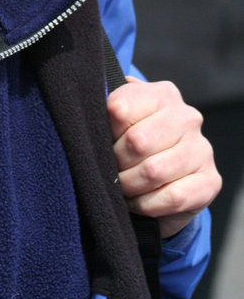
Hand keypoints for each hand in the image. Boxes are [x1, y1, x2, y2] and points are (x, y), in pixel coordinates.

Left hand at [107, 77, 220, 238]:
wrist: (166, 181)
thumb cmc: (135, 143)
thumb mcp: (121, 122)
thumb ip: (108, 111)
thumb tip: (88, 109)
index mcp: (162, 94)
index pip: (120, 108)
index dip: (106, 132)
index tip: (104, 141)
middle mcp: (187, 117)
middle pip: (137, 141)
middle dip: (116, 162)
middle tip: (111, 169)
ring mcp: (202, 149)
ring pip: (153, 171)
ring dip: (129, 185)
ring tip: (122, 187)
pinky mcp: (210, 181)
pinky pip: (171, 198)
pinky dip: (146, 204)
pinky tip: (138, 201)